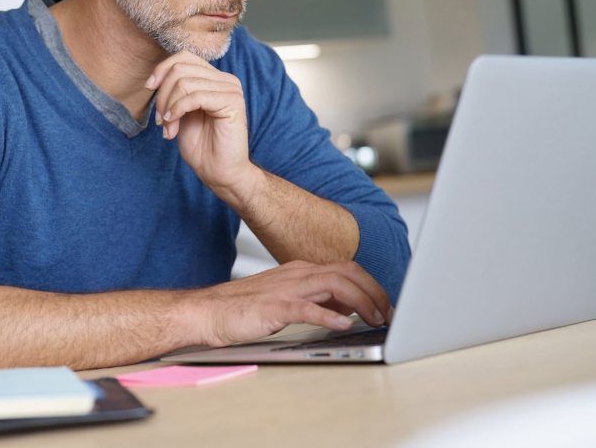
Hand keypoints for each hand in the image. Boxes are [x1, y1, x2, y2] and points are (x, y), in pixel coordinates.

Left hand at [147, 51, 255, 193]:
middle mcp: (225, 80)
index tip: (149, 88)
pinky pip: (195, 96)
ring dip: (168, 107)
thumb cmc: (201, 146)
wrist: (219, 172)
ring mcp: (231, 89)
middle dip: (162, 94)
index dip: (162, 69)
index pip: (184, 56)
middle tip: (160, 120)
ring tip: (168, 128)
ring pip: (185, 82)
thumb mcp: (180, 112)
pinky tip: (173, 127)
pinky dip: (177, 110)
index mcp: (214, 78)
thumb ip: (174, 92)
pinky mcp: (232, 102)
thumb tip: (155, 78)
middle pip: (181, 68)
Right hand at [188, 260, 392, 346]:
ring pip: (335, 286)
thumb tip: (348, 308)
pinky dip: (329, 317)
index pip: (347, 269)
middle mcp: (296, 274)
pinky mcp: (273, 307)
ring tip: (374, 319)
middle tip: (389, 314)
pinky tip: (343, 325)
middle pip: (348, 272)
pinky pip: (307, 309)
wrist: (207, 311)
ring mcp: (285, 289)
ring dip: (361, 302)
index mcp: (300, 271)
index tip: (387, 305)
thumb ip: (316, 300)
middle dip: (374, 292)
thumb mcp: (287, 300)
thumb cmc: (242, 308)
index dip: (372, 286)